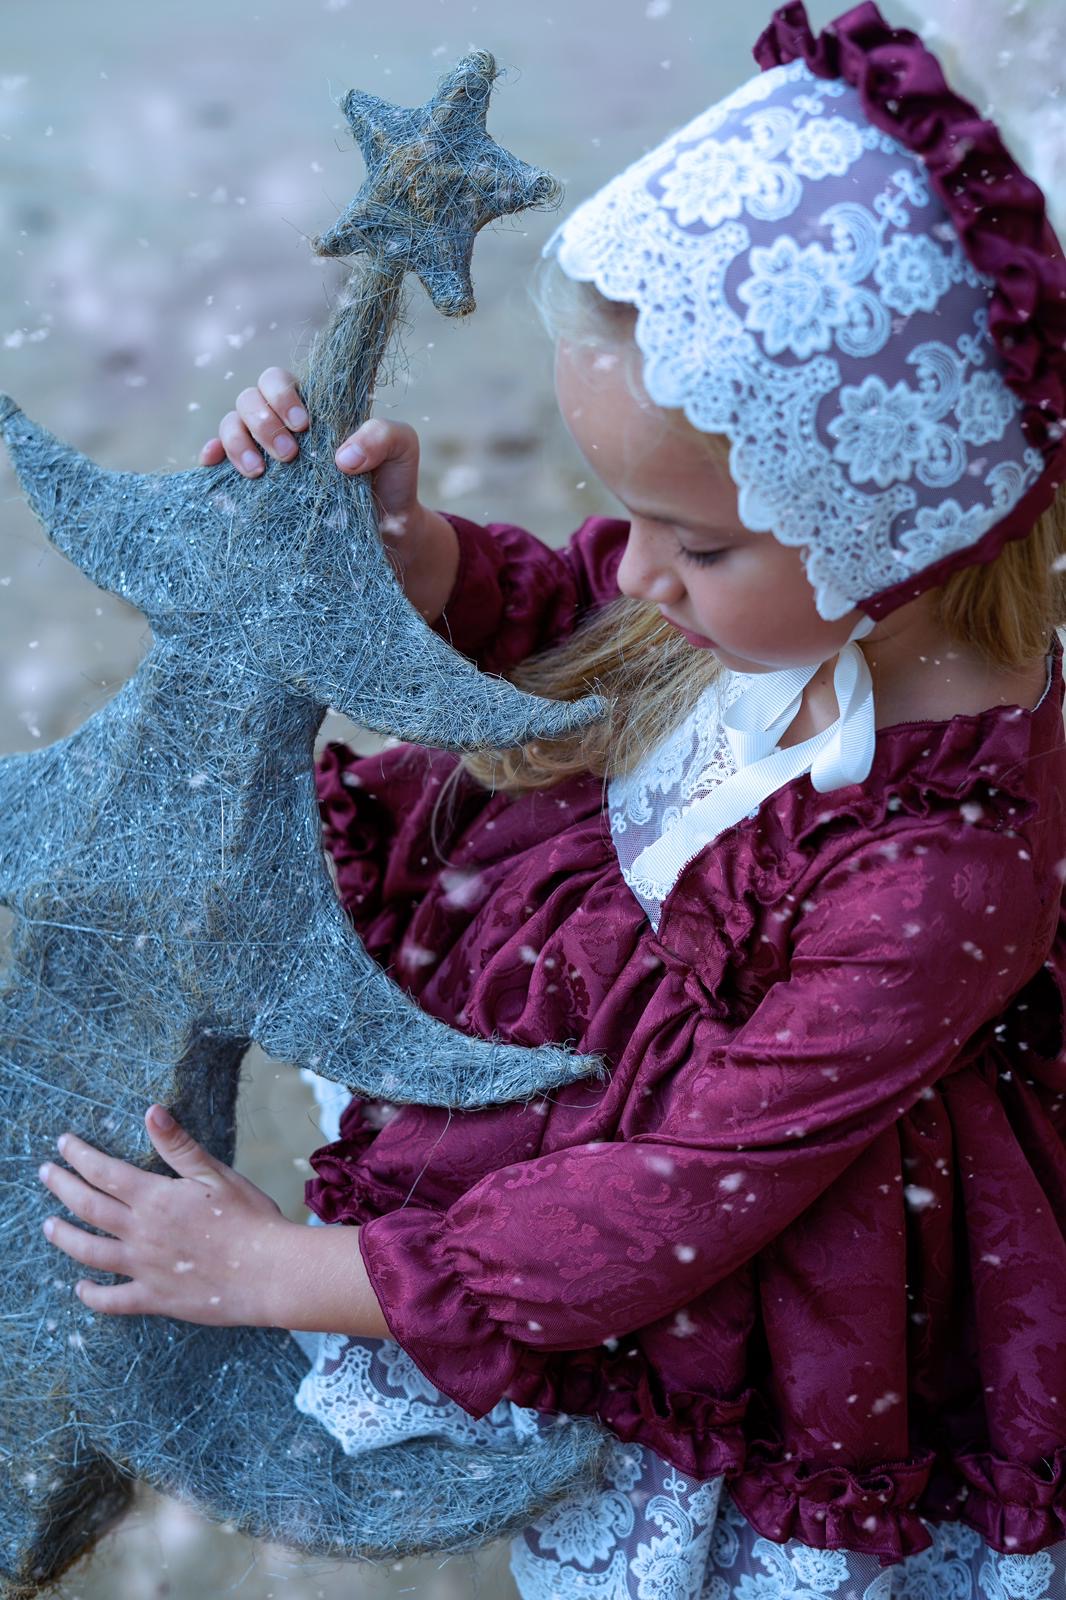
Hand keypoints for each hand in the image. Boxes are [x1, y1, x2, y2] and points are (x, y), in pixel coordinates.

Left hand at [38, 1104, 296, 1325]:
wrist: (268, 1272)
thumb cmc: (249, 1219)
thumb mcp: (215, 1173)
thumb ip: (179, 1145)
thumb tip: (152, 1111)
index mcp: (155, 1198)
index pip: (105, 1172)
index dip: (80, 1156)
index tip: (64, 1144)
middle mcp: (140, 1233)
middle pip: (88, 1207)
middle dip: (62, 1187)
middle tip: (45, 1173)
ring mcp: (143, 1268)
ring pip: (89, 1252)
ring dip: (64, 1237)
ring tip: (48, 1227)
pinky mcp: (154, 1298)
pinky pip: (113, 1300)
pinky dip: (93, 1296)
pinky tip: (80, 1289)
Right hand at [200, 366, 459, 621]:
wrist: (387, 532)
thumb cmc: (392, 482)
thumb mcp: (401, 449)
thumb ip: (381, 436)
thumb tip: (341, 457)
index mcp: (312, 408)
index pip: (277, 380)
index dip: (281, 395)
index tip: (304, 426)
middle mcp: (282, 426)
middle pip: (248, 399)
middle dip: (263, 422)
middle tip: (289, 456)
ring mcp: (264, 454)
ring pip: (230, 425)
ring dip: (237, 442)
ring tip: (260, 472)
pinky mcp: (254, 486)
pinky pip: (219, 461)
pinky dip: (211, 457)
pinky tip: (213, 464)